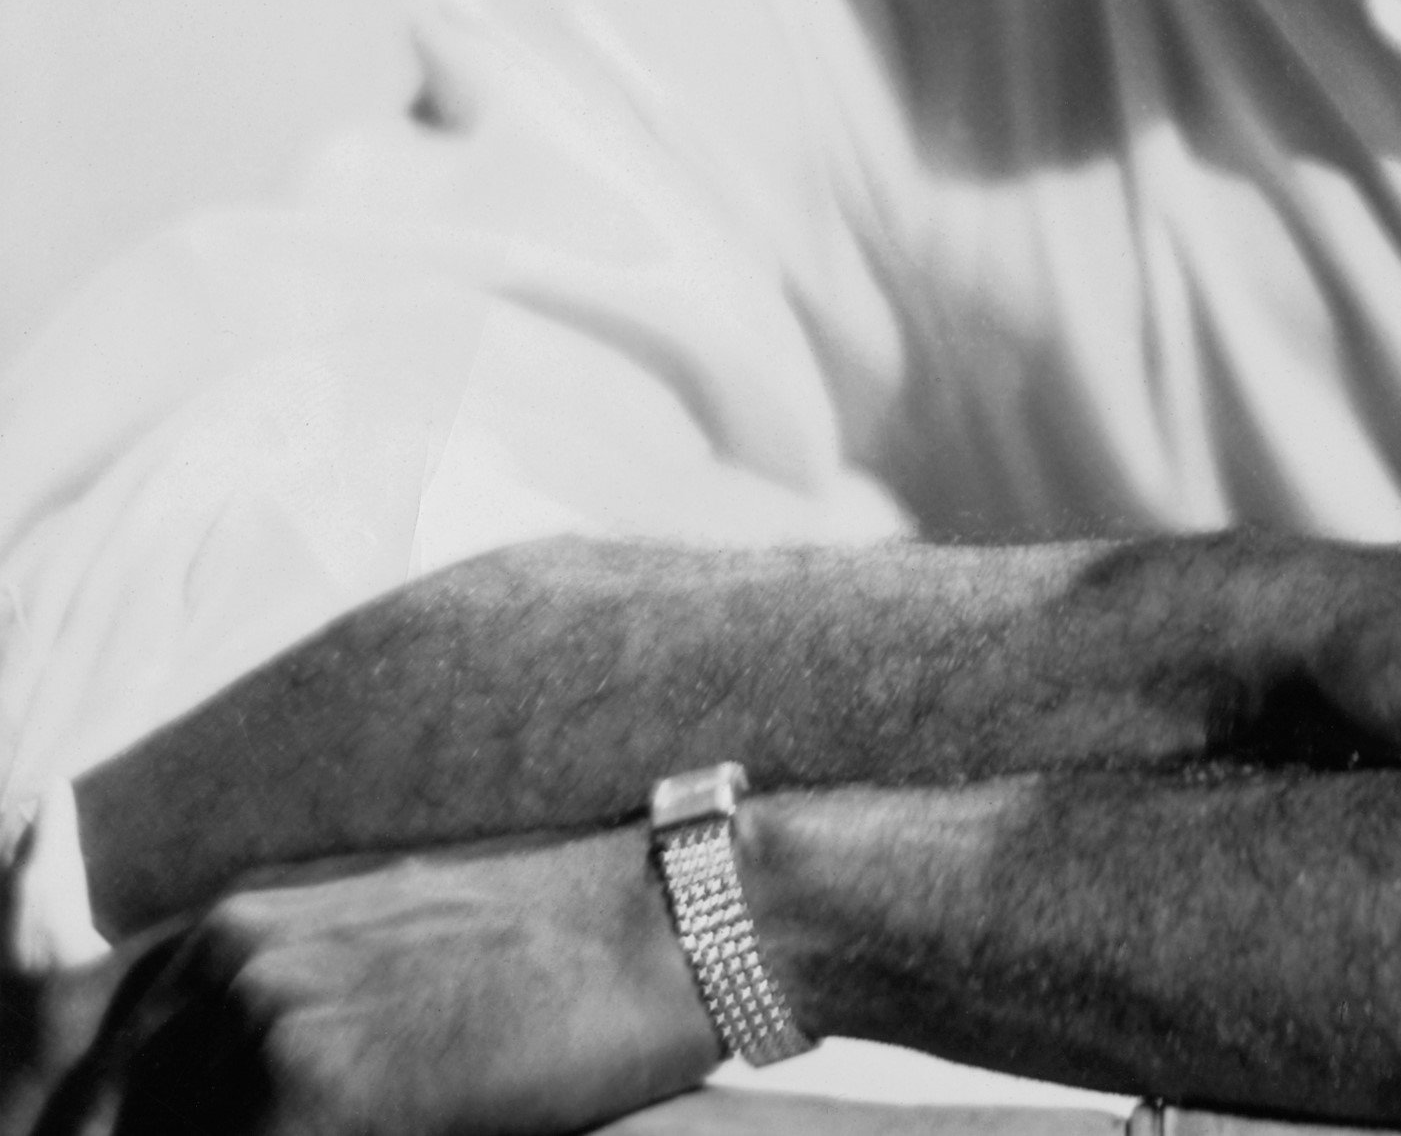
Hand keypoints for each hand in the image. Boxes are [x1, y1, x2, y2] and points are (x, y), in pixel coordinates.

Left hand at [13, 826, 719, 1135]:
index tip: (157, 1135)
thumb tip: (223, 1106)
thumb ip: (284, 1015)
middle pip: (114, 1124)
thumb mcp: (387, 957)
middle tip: (324, 1126)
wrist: (668, 924)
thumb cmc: (554, 954)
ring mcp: (258, 1021)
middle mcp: (224, 963)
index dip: (114, 1123)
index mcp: (232, 929)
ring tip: (361, 1124)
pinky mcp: (308, 1088)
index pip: (93, 1077)